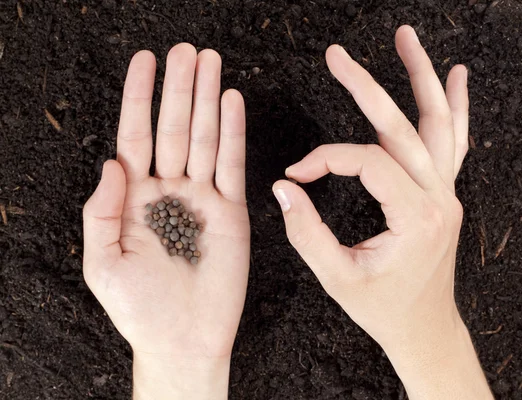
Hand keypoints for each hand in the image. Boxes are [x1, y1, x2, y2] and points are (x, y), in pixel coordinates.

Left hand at [83, 44, 248, 398]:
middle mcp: (169, 191)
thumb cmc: (139, 308)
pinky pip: (233, 165)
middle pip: (174, 128)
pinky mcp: (232, 211)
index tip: (144, 60)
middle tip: (186, 50)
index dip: (139, 97)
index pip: (135, 135)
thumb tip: (112, 162)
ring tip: (209, 62)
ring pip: (205, 139)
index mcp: (134, 198)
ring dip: (207, 100)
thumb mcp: (102, 262)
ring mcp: (202, 198)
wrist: (183, 338)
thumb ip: (100, 210)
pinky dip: (233, 133)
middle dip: (179, 89)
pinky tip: (230, 102)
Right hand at [273, 26, 491, 398]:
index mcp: (416, 217)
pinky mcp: (445, 193)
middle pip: (402, 127)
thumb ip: (307, 231)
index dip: (326, 159)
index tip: (297, 174)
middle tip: (338, 56)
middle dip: (366, 87)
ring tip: (405, 38)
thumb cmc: (383, 308)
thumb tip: (284, 188)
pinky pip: (455, 141)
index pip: (366, 162)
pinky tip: (457, 77)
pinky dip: (455, 106)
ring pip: (438, 123)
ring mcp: (447, 193)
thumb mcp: (338, 277)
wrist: (424, 327)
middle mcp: (439, 198)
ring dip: (422, 78)